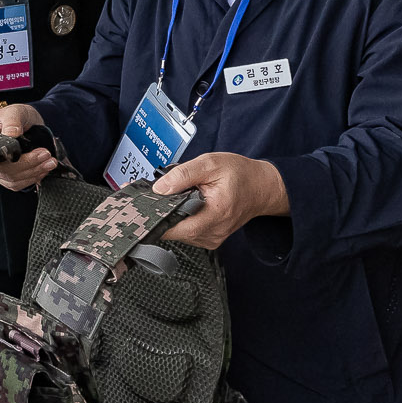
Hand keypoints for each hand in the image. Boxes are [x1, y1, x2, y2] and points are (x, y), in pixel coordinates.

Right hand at [0, 103, 56, 189]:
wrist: (28, 122)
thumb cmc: (17, 115)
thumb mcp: (14, 111)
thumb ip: (12, 120)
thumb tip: (12, 133)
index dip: (7, 157)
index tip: (23, 152)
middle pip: (3, 170)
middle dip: (27, 164)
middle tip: (46, 154)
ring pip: (13, 179)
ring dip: (34, 172)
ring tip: (50, 162)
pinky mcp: (8, 176)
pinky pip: (19, 184)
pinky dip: (33, 178)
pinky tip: (44, 169)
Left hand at [153, 153, 288, 250]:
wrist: (261, 187)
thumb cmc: (240, 174)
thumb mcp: (210, 164)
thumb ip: (183, 174)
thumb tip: (159, 187)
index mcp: (214, 215)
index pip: (174, 228)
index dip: (154, 217)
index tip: (140, 207)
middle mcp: (212, 233)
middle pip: (172, 230)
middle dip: (161, 211)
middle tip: (158, 192)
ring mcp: (211, 239)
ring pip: (177, 231)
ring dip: (171, 214)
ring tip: (178, 195)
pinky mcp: (209, 238)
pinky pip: (186, 231)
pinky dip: (180, 217)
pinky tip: (185, 204)